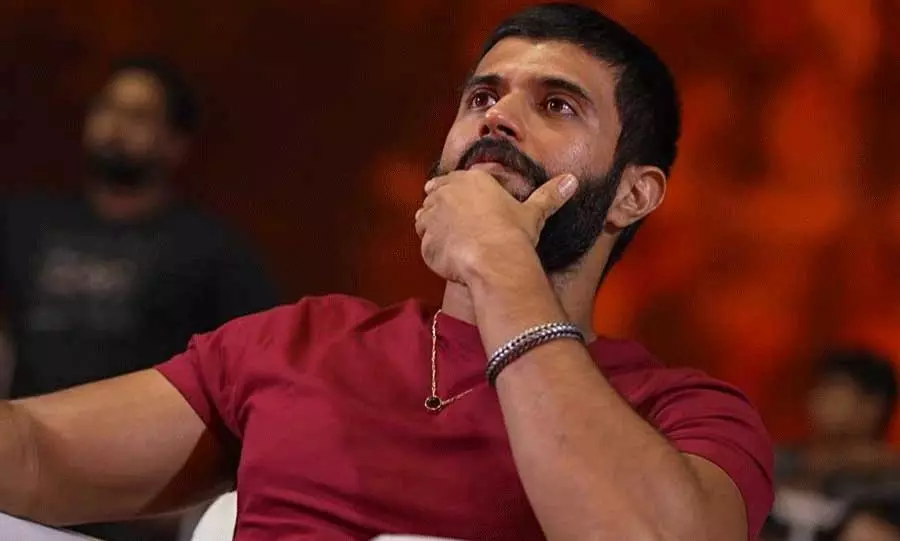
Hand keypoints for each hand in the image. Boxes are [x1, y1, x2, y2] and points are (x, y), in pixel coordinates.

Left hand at [414, 169, 577, 283]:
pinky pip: (424, 243)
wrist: (496, 261)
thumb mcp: (534, 213)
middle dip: (441, 206)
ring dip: (432, 226)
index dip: (455, 191)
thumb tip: (572, 181)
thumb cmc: (514, 234)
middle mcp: (446, 194)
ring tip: (451, 240)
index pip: (453, 179)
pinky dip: (432, 248)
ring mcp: (432, 217)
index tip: (460, 201)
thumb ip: (550, 195)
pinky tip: (448, 256)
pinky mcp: (425, 241)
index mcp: (470, 181)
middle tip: (455, 223)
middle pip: (434, 195)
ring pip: (424, 217)